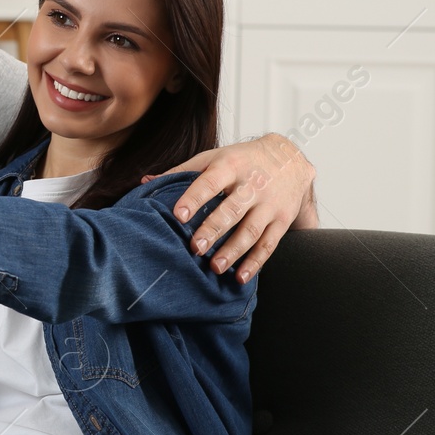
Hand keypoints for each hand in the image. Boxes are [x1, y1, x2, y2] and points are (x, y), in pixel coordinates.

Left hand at [157, 133, 315, 283]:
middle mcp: (252, 184)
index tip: (179, 216)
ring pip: (251, 230)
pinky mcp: (282, 220)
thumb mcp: (213, 157)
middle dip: (214, 230)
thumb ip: (182, 171)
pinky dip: (256, 262)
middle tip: (196, 248)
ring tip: (215, 268)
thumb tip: (145, 181)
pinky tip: (241, 277)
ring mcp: (269, 204)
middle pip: (232, 210)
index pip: (209, 182)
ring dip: (233, 251)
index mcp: (230, 166)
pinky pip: (269, 244)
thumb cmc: (241, 160)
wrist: (290, 158)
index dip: (194, 199)